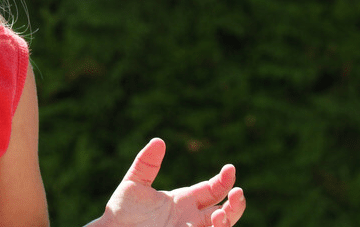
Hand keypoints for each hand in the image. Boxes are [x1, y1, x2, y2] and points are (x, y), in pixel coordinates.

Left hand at [100, 138, 245, 226]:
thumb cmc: (121, 212)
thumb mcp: (133, 184)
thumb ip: (145, 164)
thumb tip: (159, 141)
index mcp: (183, 201)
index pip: (212, 190)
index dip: (224, 180)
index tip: (230, 169)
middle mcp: (191, 218)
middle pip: (224, 211)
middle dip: (235, 203)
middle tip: (238, 192)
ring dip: (227, 220)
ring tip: (222, 214)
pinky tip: (214, 222)